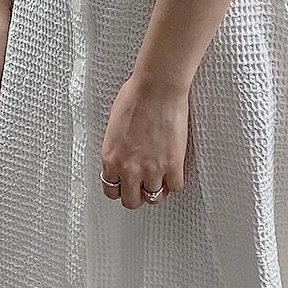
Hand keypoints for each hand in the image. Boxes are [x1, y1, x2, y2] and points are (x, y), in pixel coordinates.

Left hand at [100, 74, 188, 209]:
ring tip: (161, 180)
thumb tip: (122, 150)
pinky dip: (175, 182)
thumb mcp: (114, 124)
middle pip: (131, 201)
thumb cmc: (136, 95)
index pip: (110, 190)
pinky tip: (174, 172)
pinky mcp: (173, 164)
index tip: (126, 185)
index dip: (120, 188)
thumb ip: (117, 145)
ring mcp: (152, 169)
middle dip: (137, 195)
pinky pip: (176, 187)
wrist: (157, 87)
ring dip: (158, 190)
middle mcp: (129, 168)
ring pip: (154, 198)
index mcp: (111, 158)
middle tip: (144, 187)